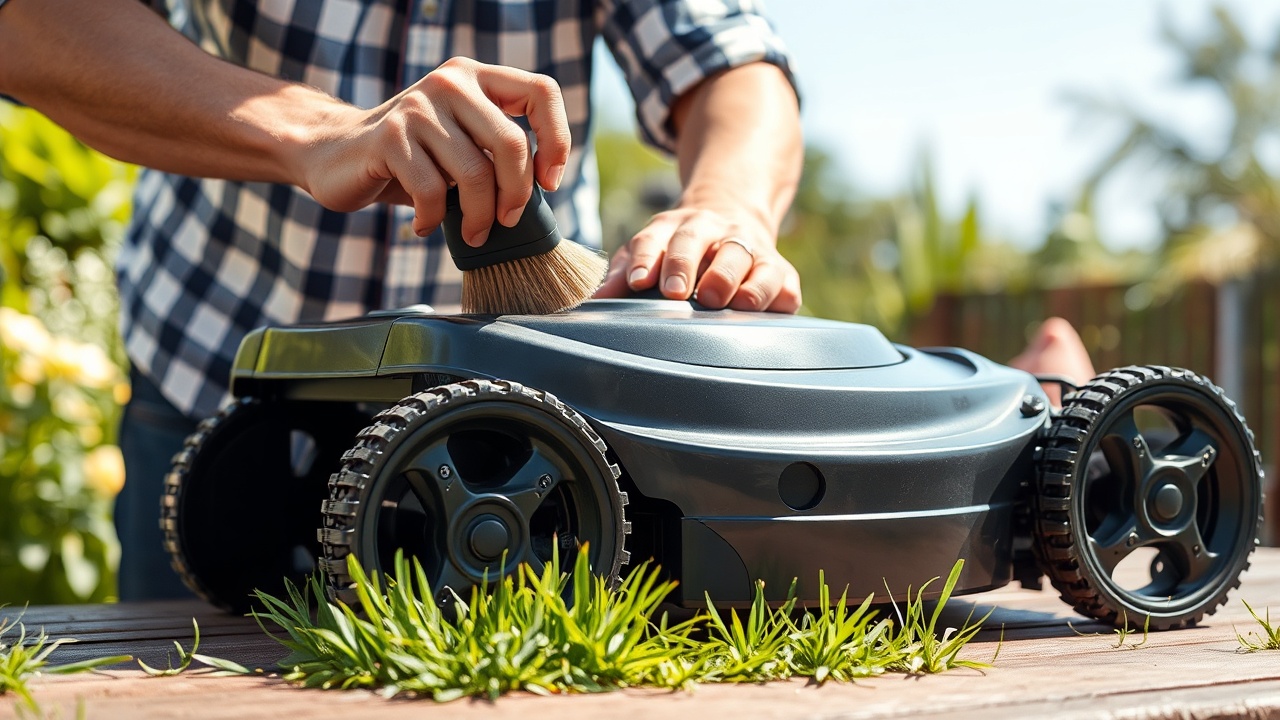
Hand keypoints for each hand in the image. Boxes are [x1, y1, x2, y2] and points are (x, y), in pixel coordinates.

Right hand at [294, 57, 570, 245]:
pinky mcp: (389, 137)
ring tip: (472, 233)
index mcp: (477, 78)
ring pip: (475, 174)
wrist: (336, 155)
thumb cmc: (413, 160)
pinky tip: (424, 225)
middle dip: (516, 195)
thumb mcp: (463, 147)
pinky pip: (433, 190)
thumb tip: (540, 197)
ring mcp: (418, 106)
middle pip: (512, 143)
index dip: (557, 139)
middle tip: (507, 221)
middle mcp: (450, 83)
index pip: (542, 91)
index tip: (549, 182)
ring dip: (479, 218)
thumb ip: (497, 156)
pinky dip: (433, 219)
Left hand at [595, 204, 801, 311]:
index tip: (637, 282)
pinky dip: (775, 295)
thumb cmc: (684, 247)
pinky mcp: (781, 271)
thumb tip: (595, 299)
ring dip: (733, 278)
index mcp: (676, 226)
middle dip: (685, 264)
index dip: (646, 258)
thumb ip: (624, 272)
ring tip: (722, 300)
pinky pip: (782, 282)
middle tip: (675, 292)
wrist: (738, 214)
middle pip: (698, 240)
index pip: (655, 237)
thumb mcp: (653, 248)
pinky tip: (766, 311)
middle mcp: (714, 230)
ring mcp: (751, 247)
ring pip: (744, 256)